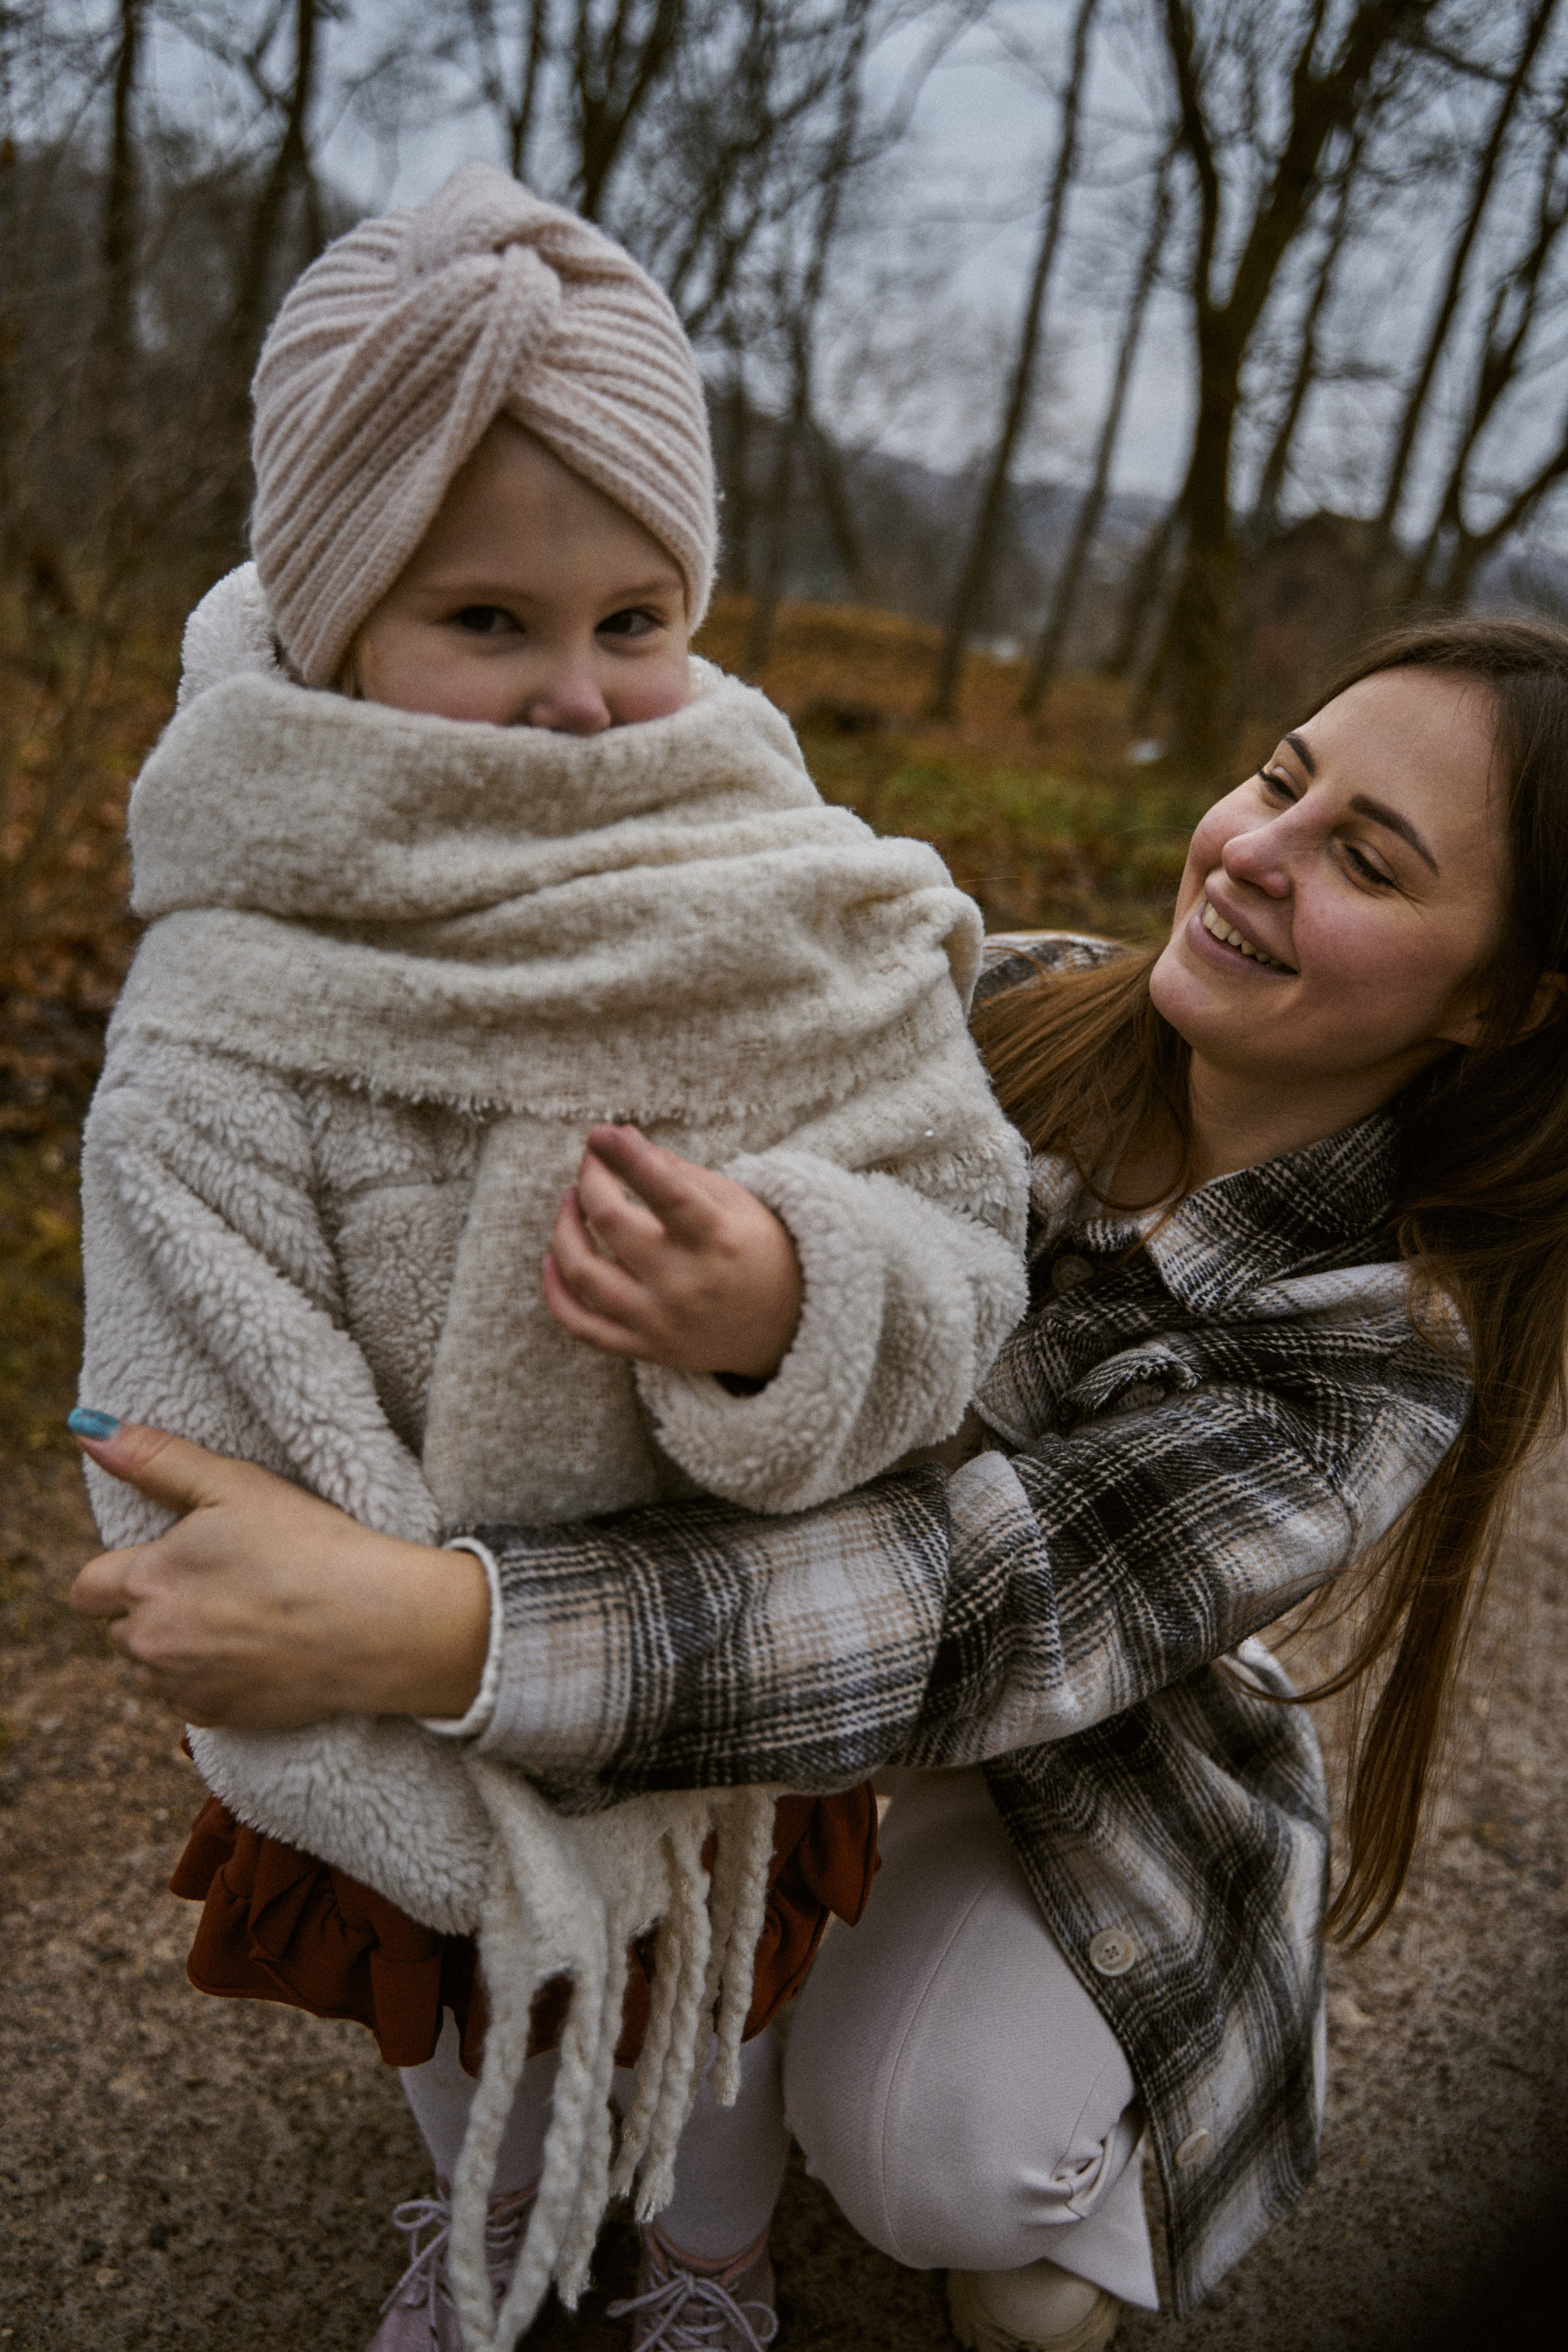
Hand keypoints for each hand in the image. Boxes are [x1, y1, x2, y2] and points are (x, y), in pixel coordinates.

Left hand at [68, 1422, 488, 1727]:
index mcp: (146, 1581)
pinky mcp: (217, 1719)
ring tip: (235, 1620)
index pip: (86, 1589)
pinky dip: (206, 1681)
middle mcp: (150, 1643)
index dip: (120, 1573)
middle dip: (150, 1610)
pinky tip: (252, 1653)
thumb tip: (87, 1430)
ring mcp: (182, 1687)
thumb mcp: (233, 1484)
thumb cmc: (310, 1544)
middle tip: (216, 1586)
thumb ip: (155, 1459)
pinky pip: (186, 1701)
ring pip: (149, 1670)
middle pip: (119, 1631)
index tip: (167, 1563)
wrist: (377, 1624)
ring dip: (173, 1650)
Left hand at [542, 1125, 802, 1378]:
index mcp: (717, 1239)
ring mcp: (660, 1321)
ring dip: (564, 1228)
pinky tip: (553, 1258)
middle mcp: (686, 1284)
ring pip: (583, 1274)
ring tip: (571, 1200)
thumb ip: (674, 1171)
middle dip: (591, 1180)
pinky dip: (555, 1290)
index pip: (664, 1191)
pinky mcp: (644, 1347)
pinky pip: (579, 1324)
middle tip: (592, 1161)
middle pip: (611, 1224)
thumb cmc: (755, 1249)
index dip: (626, 1158)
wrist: (784, 1326)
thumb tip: (621, 1136)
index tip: (600, 1133)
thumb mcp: (732, 1201)